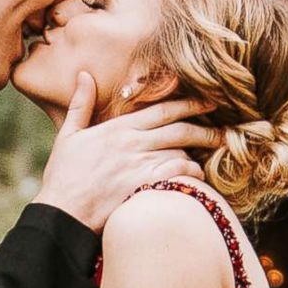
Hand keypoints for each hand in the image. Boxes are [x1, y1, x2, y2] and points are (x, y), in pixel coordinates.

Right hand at [34, 72, 220, 232]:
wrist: (62, 212)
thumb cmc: (64, 176)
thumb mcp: (68, 135)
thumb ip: (81, 104)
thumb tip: (85, 75)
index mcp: (118, 128)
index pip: (162, 109)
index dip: (189, 104)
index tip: (209, 102)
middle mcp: (133, 143)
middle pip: (180, 130)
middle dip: (206, 130)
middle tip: (224, 132)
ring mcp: (140, 165)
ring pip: (180, 152)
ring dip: (194, 156)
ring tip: (205, 161)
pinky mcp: (145, 186)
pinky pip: (178, 175)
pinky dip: (191, 175)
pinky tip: (195, 179)